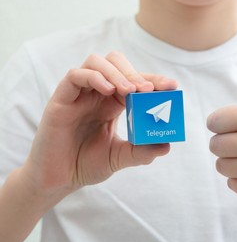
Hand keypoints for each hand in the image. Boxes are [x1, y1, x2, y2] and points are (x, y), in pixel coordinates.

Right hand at [22, 51, 176, 197]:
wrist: (59, 179)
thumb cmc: (86, 164)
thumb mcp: (120, 157)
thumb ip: (141, 152)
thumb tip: (167, 146)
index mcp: (113, 104)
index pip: (135, 81)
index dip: (154, 80)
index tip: (172, 86)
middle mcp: (97, 94)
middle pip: (116, 63)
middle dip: (135, 72)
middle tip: (148, 89)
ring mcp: (79, 94)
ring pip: (97, 62)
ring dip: (117, 72)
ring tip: (130, 90)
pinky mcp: (61, 99)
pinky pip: (75, 76)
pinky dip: (94, 78)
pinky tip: (108, 92)